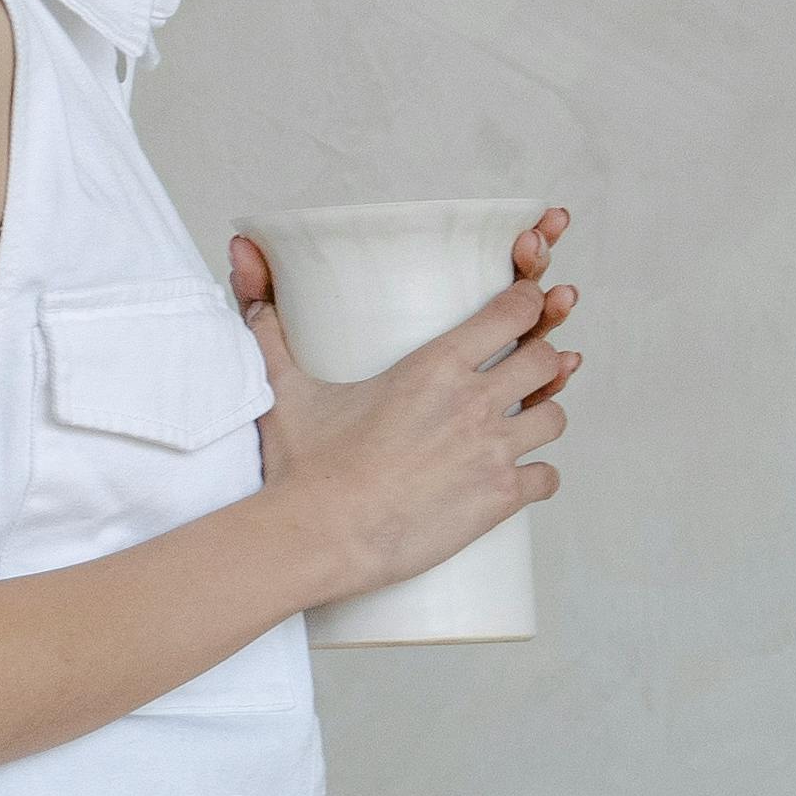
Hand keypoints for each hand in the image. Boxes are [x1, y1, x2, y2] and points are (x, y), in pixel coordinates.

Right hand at [233, 206, 578, 603]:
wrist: (317, 537)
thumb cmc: (301, 466)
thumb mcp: (285, 390)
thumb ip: (271, 328)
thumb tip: (241, 259)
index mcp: (433, 367)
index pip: (513, 312)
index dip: (527, 305)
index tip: (523, 310)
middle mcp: (472, 402)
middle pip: (547, 360)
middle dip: (540, 363)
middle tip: (518, 376)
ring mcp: (492, 451)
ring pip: (555, 416)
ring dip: (540, 418)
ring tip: (518, 426)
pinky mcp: (499, 498)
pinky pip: (549, 477)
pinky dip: (536, 477)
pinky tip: (517, 478)